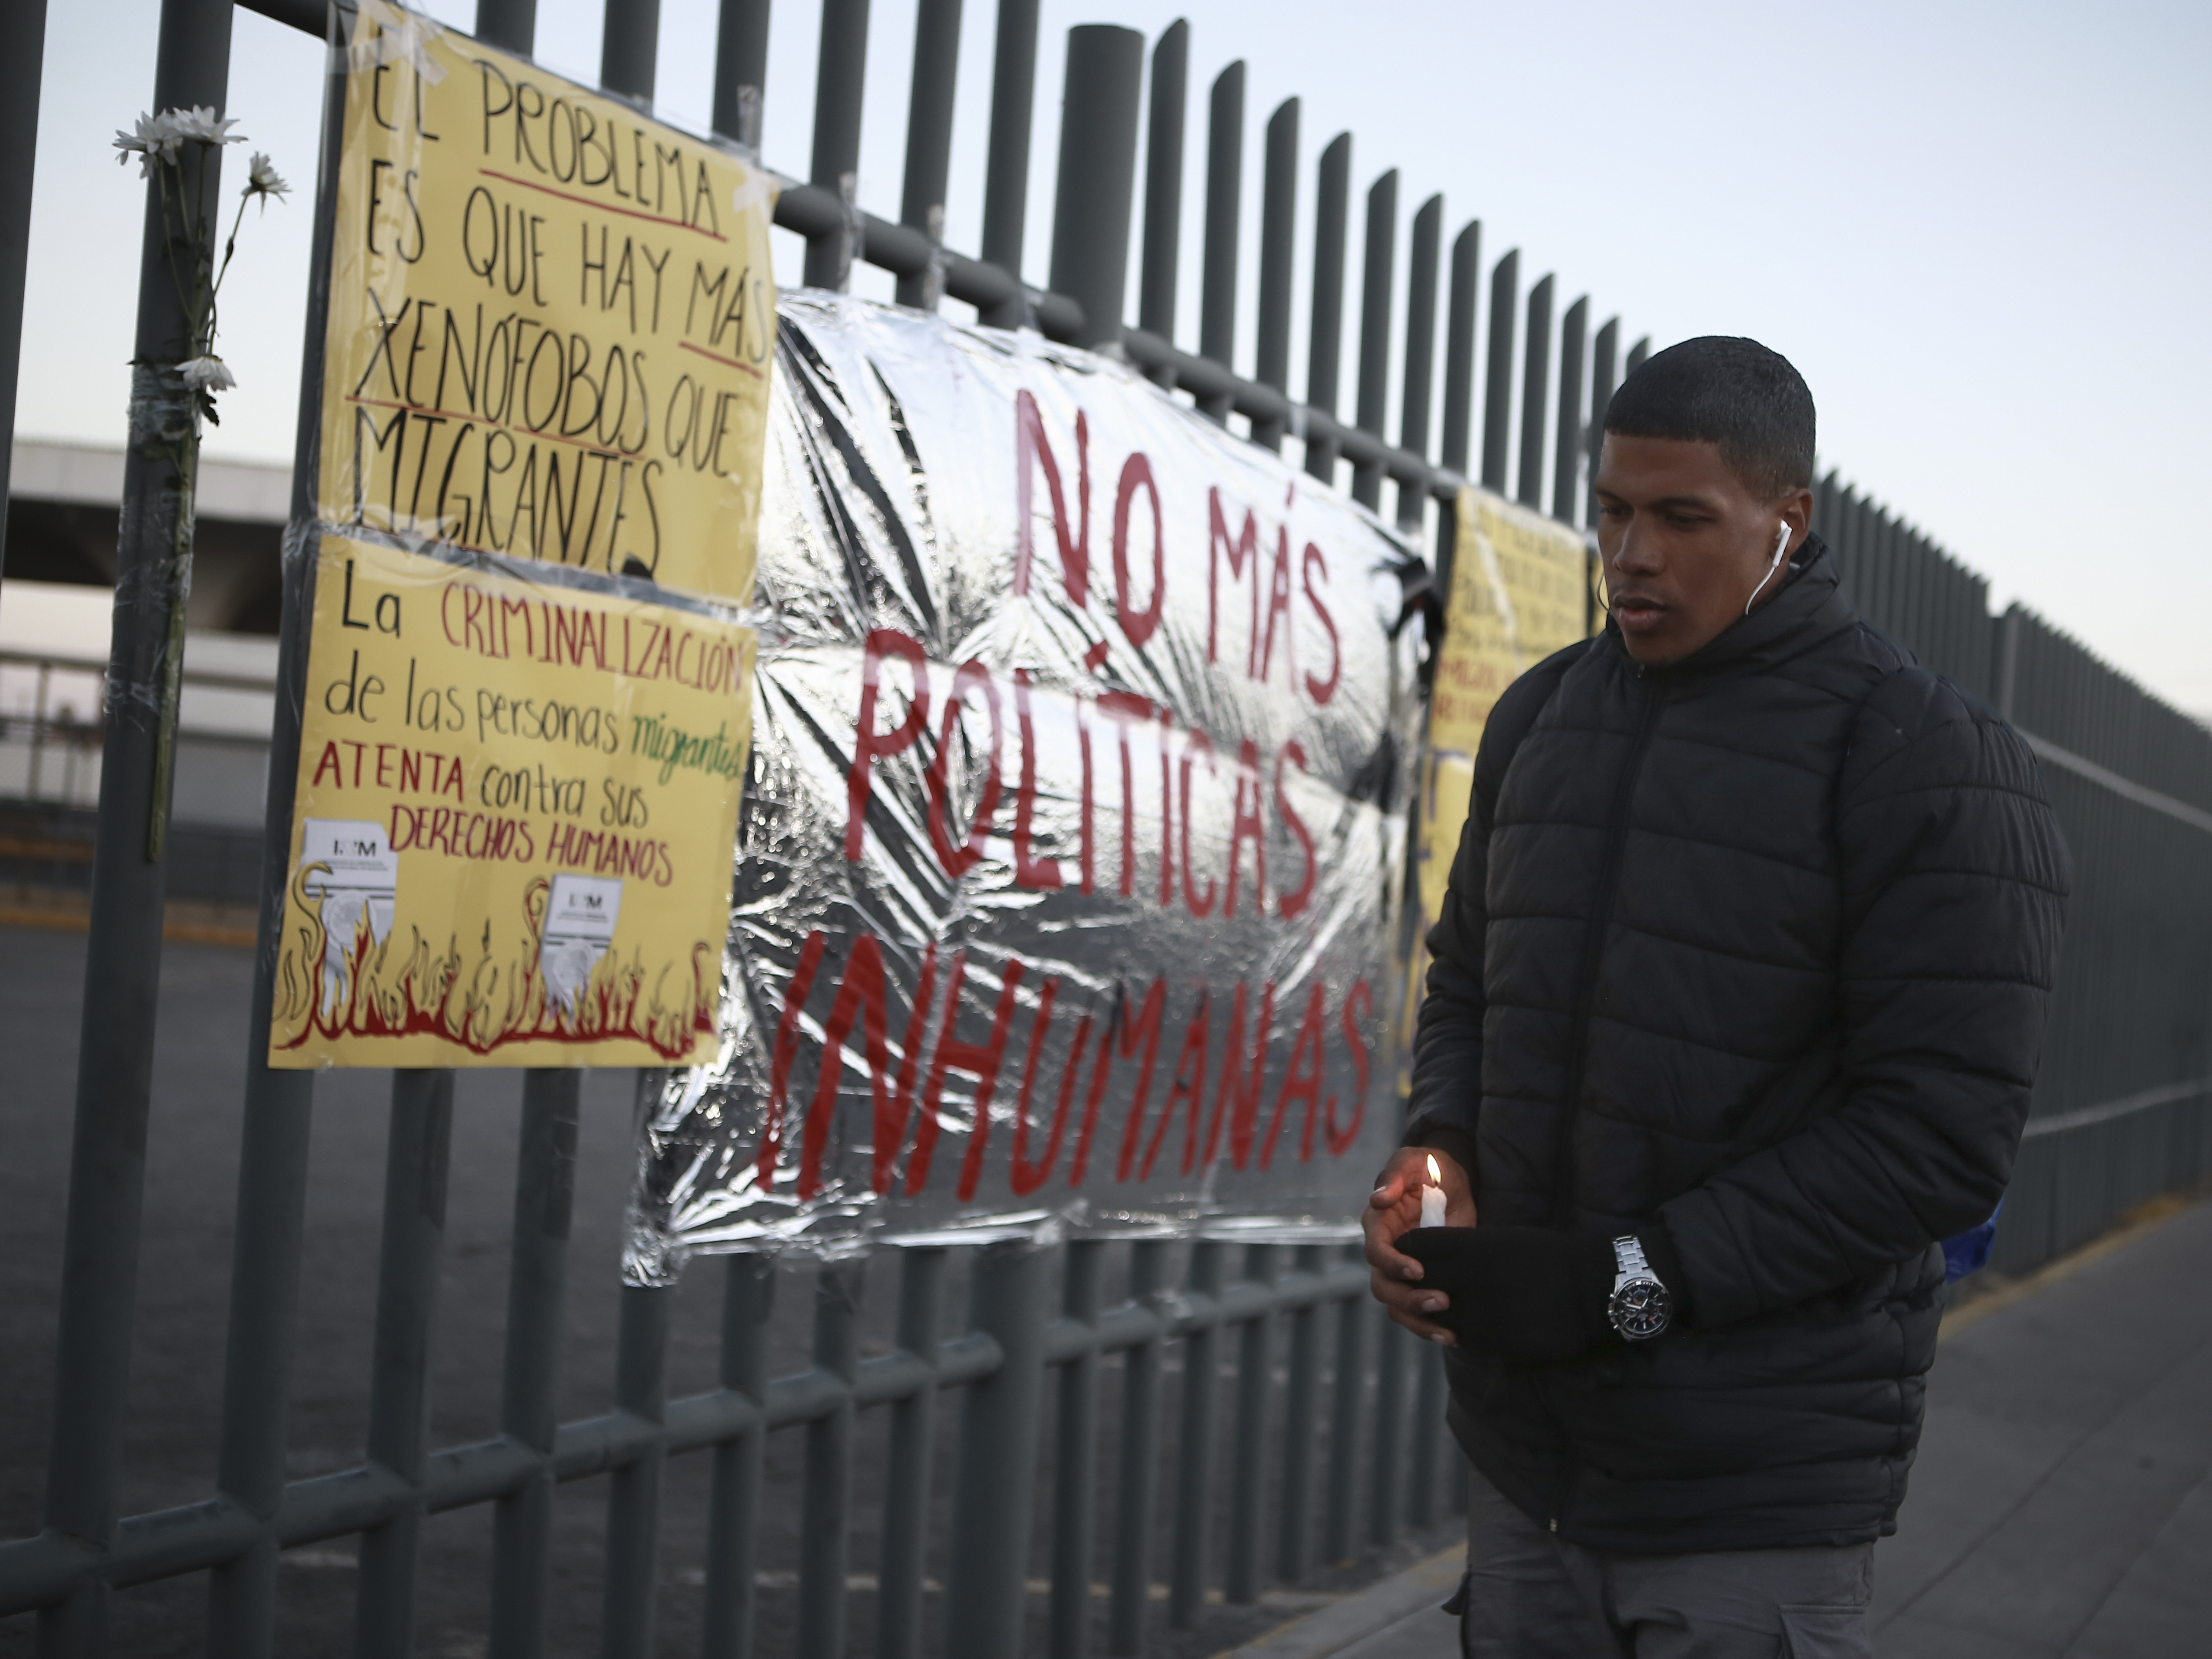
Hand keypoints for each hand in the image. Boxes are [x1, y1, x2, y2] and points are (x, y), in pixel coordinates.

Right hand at [1364, 1145, 1475, 1344]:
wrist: (1452, 1181)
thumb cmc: (1428, 1167)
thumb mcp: (1414, 1161)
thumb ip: (1396, 1175)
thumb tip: (1378, 1199)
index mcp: (1378, 1225)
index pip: (1376, 1253)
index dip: (1393, 1264)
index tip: (1419, 1270)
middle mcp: (1386, 1253)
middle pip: (1383, 1287)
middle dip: (1409, 1299)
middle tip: (1442, 1301)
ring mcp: (1403, 1271)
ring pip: (1396, 1307)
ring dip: (1418, 1321)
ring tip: (1448, 1332)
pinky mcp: (1424, 1282)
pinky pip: (1416, 1312)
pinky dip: (1429, 1327)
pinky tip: (1453, 1335)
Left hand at [1396, 1227, 1616, 1365]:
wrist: (1590, 1289)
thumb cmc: (1549, 1258)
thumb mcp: (1502, 1241)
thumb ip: (1465, 1250)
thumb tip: (1435, 1259)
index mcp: (1469, 1247)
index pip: (1413, 1247)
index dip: (1410, 1252)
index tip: (1415, 1257)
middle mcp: (1467, 1279)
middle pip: (1416, 1284)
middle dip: (1417, 1286)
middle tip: (1429, 1287)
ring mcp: (1478, 1314)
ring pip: (1435, 1317)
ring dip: (1439, 1316)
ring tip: (1458, 1310)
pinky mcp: (1492, 1343)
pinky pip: (1463, 1340)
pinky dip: (1466, 1335)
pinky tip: (1483, 1327)